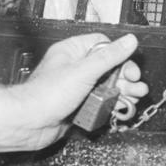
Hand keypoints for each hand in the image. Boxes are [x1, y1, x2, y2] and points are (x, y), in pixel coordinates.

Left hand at [0, 33, 147, 152]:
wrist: (28, 124)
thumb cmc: (45, 95)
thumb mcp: (84, 71)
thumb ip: (110, 56)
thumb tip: (130, 40)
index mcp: (73, 52)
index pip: (104, 46)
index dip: (121, 56)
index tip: (130, 68)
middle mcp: (76, 68)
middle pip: (110, 67)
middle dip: (127, 78)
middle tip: (137, 85)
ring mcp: (78, 87)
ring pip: (108, 86)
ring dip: (124, 92)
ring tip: (136, 97)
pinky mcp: (79, 104)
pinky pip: (101, 101)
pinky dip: (113, 104)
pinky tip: (122, 107)